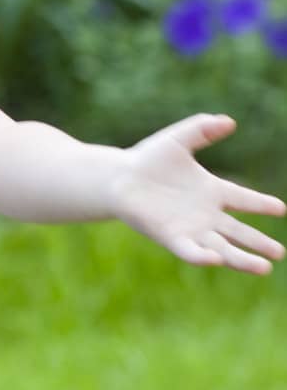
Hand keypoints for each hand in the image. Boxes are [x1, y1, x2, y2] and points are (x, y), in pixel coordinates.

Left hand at [109, 113, 286, 274]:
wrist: (118, 178)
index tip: (281, 209)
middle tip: (279, 253)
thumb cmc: (149, 159)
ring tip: (264, 268)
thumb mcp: (178, 140)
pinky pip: (190, 251)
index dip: (262, 204)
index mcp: (211, 191)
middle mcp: (205, 214)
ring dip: (242, 259)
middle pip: (238, 232)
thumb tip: (229, 121)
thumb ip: (202, 129)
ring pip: (222, 248)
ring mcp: (190, 229)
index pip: (243, 199)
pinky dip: (202, 256)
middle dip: (259, 243)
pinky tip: (216, 259)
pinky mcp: (170, 237)